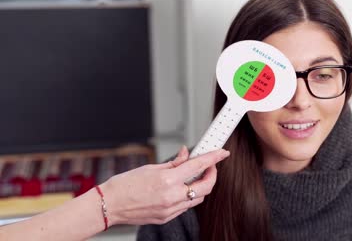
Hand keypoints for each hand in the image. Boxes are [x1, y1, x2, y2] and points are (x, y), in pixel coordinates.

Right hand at [99, 146, 229, 224]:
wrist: (109, 205)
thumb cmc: (125, 184)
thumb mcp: (150, 167)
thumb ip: (173, 162)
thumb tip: (186, 154)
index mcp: (167, 180)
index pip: (198, 166)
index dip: (213, 158)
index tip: (221, 153)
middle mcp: (171, 197)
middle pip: (206, 187)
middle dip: (212, 175)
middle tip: (210, 166)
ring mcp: (170, 210)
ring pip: (197, 198)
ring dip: (200, 186)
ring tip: (194, 176)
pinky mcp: (166, 218)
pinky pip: (186, 207)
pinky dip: (188, 196)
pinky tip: (181, 188)